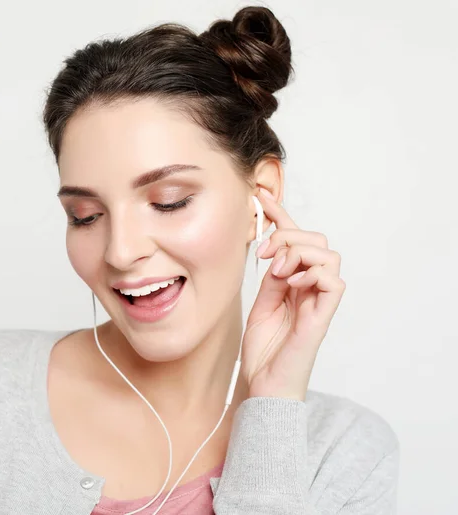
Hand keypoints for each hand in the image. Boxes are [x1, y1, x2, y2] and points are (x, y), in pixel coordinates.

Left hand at [241, 188, 345, 401]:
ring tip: (277, 270)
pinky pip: (334, 281)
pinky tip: (291, 281)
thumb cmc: (263, 350)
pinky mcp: (322, 317)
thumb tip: (277, 250)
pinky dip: (312, 272)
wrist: (263, 385)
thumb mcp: (261, 303)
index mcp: (295, 282)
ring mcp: (319, 301)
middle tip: (264, 255)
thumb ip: (273, 278)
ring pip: (329, 255)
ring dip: (298, 252)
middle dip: (288, 236)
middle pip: (317, 240)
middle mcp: (310, 288)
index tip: (260, 197)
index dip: (280, 215)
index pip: (294, 240)